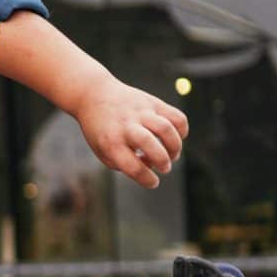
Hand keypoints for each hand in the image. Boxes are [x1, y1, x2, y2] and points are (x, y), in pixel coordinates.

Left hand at [74, 81, 188, 188]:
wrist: (94, 95)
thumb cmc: (101, 130)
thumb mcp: (102, 151)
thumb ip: (124, 164)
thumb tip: (152, 167)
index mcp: (110, 143)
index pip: (133, 167)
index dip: (148, 180)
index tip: (153, 182)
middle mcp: (126, 126)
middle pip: (150, 145)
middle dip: (163, 161)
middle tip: (164, 168)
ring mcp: (140, 112)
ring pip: (166, 128)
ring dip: (175, 147)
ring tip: (172, 155)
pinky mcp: (153, 102)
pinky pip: (177, 117)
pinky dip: (182, 131)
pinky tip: (175, 138)